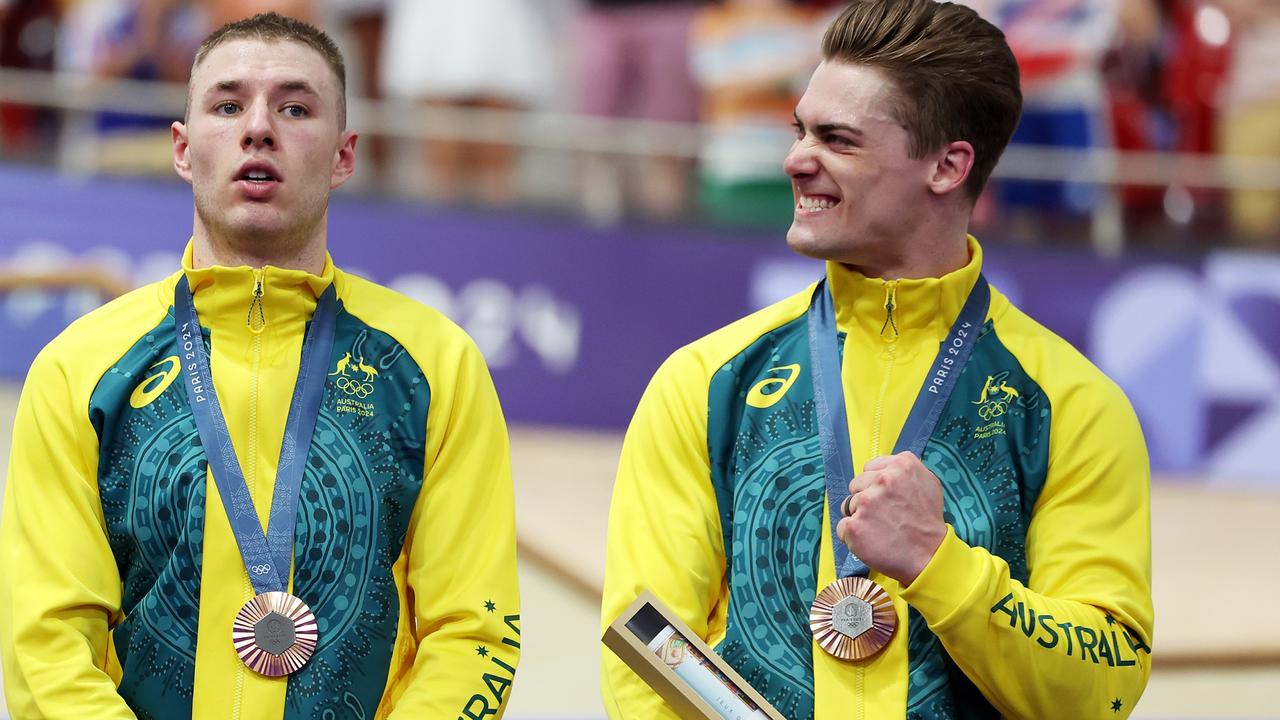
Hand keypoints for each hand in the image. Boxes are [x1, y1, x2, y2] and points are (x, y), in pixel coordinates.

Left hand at [835, 451, 946, 585]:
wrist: (930, 556)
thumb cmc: (929, 522)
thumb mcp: (928, 483)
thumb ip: (904, 472)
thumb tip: (883, 470)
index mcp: (901, 465)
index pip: (869, 469)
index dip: (875, 485)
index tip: (886, 498)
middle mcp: (882, 480)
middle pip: (856, 485)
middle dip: (866, 499)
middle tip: (884, 516)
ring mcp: (866, 502)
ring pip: (848, 505)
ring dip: (859, 517)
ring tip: (880, 529)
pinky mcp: (854, 526)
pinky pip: (842, 527)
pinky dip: (852, 536)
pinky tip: (871, 540)